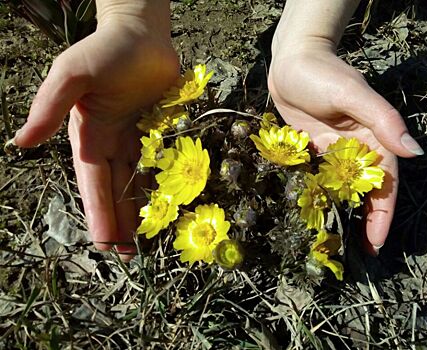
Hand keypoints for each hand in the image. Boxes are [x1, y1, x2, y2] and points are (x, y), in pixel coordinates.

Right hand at [13, 6, 178, 260]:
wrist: (141, 34)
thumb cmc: (104, 51)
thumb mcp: (71, 75)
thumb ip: (49, 107)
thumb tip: (20, 142)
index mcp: (88, 137)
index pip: (93, 183)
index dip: (99, 212)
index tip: (105, 243)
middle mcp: (112, 143)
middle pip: (116, 190)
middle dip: (120, 222)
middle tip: (129, 256)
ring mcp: (137, 139)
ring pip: (139, 182)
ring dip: (141, 211)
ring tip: (148, 242)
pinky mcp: (159, 132)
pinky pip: (161, 164)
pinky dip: (164, 185)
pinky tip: (170, 206)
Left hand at [269, 38, 423, 254]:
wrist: (291, 61)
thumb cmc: (323, 73)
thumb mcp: (354, 95)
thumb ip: (383, 121)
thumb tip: (414, 151)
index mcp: (373, 139)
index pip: (384, 184)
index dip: (381, 215)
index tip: (376, 244)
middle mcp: (354, 150)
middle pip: (362, 192)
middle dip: (361, 222)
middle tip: (353, 253)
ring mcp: (330, 152)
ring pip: (338, 189)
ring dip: (337, 213)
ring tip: (331, 242)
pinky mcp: (309, 151)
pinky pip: (314, 178)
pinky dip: (314, 197)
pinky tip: (309, 216)